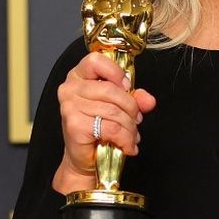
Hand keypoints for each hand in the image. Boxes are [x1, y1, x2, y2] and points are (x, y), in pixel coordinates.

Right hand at [52, 52, 155, 193]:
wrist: (83, 158)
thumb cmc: (98, 127)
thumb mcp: (119, 106)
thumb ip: (135, 98)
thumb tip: (148, 100)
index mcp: (78, 76)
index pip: (96, 60)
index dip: (116, 73)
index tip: (127, 87)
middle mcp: (69, 88)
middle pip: (111, 89)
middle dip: (131, 107)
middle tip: (136, 119)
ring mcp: (69, 107)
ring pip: (114, 111)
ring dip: (130, 127)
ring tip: (132, 135)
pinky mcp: (74, 125)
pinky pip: (111, 128)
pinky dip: (125, 139)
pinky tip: (127, 145)